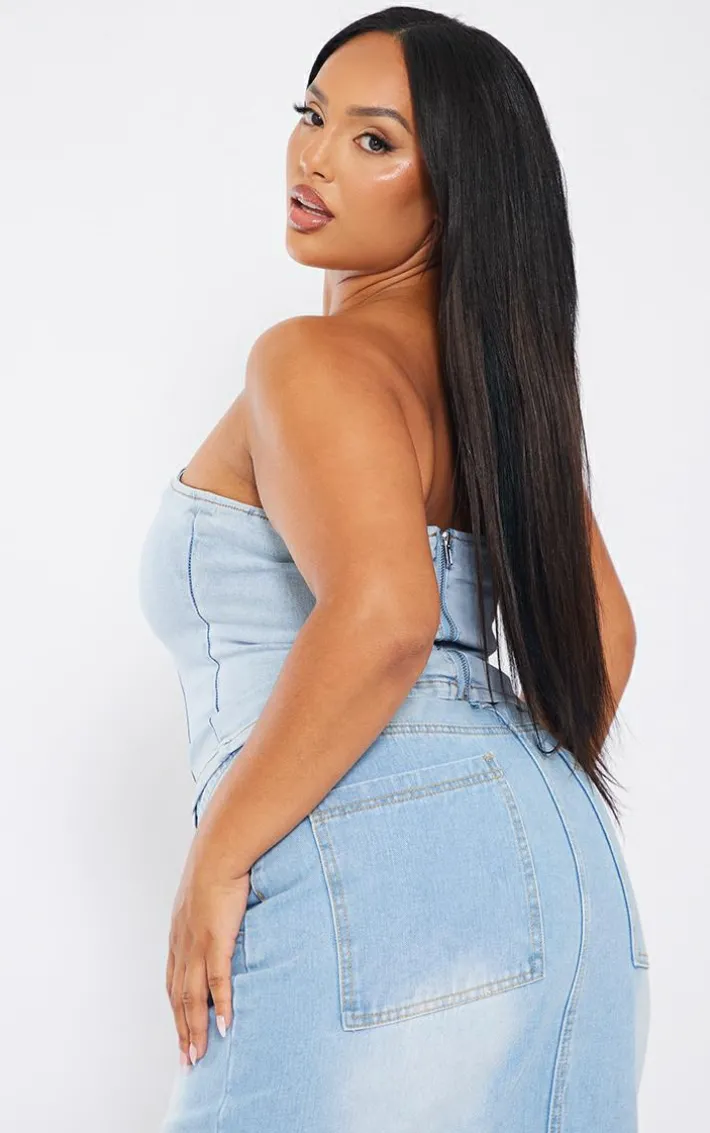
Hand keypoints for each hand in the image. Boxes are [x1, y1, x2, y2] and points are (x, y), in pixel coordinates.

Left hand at [165, 837, 249, 1066]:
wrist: (219, 852)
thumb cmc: (215, 866)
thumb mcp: (204, 894)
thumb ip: (208, 913)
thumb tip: (218, 917)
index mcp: (178, 936)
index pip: (173, 983)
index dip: (177, 1011)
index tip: (180, 1033)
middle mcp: (183, 946)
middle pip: (179, 998)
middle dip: (182, 1030)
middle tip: (187, 1060)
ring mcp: (198, 946)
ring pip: (193, 999)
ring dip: (195, 1029)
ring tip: (199, 1055)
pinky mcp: (216, 942)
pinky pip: (218, 983)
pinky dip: (221, 1007)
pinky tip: (224, 1027)